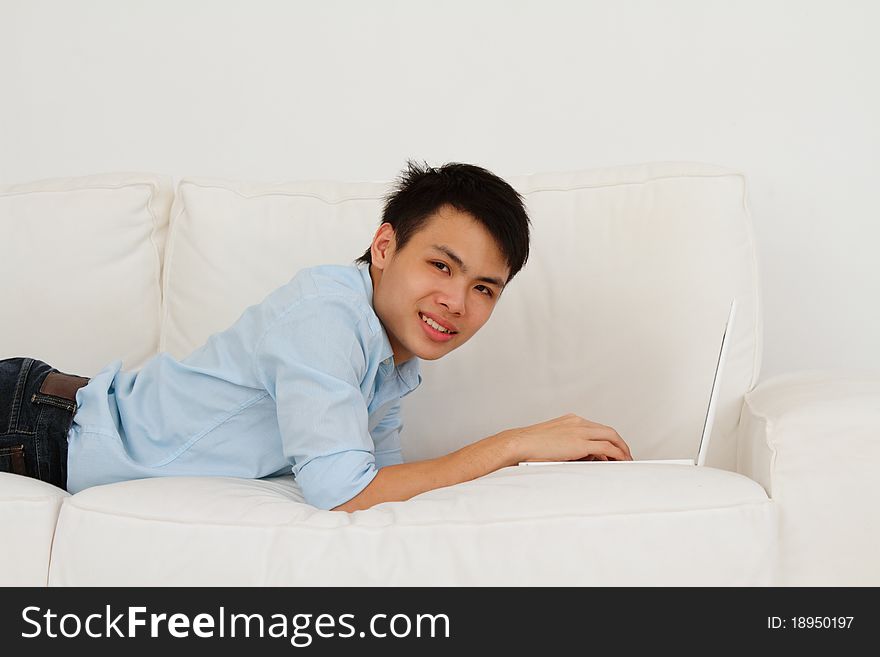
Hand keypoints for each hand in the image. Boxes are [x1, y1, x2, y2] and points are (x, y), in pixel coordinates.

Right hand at [507, 413, 633, 462]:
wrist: (519, 444)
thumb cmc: (529, 447)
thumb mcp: (552, 442)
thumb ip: (568, 446)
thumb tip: (581, 458)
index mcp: (570, 420)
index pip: (597, 428)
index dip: (608, 439)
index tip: (613, 450)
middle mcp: (577, 422)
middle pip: (608, 431)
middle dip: (620, 443)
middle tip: (625, 455)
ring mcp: (580, 431)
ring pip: (611, 436)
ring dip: (621, 449)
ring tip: (626, 460)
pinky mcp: (580, 443)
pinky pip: (606, 447)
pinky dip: (617, 454)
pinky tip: (621, 461)